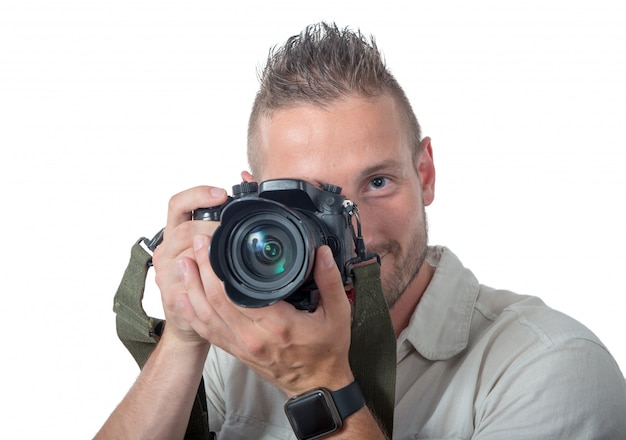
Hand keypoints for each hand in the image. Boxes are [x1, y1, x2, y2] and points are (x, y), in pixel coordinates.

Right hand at [152, 185, 227, 346]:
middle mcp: (166, 251)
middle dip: (213, 227)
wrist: (187, 321)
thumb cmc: (202, 279)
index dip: (198, 195)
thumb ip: (223, 216)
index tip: (221, 194)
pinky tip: (223, 276)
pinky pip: (189, 285)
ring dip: (211, 252)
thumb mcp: (209, 244)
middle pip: (185, 229)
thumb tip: (246, 178)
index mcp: (174, 234)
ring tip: (232, 252)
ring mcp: (166, 274)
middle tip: (234, 230)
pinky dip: (207, 279)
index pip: (178, 204)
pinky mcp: (172, 296)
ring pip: (187, 255)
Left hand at [179, 235, 354, 396]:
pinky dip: (192, 314)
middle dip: (202, 269)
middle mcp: (253, 337)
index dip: (220, 267)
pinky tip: (183, 298)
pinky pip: (208, 332)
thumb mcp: (338, 314)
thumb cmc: (326, 352)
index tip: (214, 244)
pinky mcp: (236, 351)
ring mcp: (242, 346)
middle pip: (216, 300)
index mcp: (277, 325)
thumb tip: (321, 254)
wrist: (318, 386)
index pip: (238, 292)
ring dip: (192, 288)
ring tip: (184, 264)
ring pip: (206, 315)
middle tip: (196, 244)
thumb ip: (330, 280)